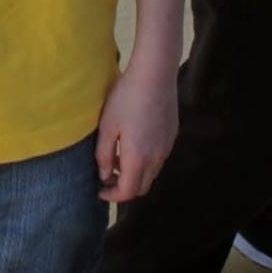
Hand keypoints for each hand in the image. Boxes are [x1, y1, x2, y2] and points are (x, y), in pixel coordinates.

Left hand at [94, 62, 175, 203]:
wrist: (155, 76)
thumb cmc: (126, 99)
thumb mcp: (107, 127)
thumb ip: (104, 155)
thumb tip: (104, 176)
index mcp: (138, 159)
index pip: (127, 192)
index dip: (112, 196)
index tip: (100, 190)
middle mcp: (156, 159)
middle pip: (142, 186)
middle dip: (124, 188)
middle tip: (107, 177)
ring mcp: (166, 147)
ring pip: (151, 173)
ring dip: (135, 173)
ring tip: (117, 158)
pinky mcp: (172, 136)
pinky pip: (158, 158)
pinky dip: (144, 160)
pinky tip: (133, 142)